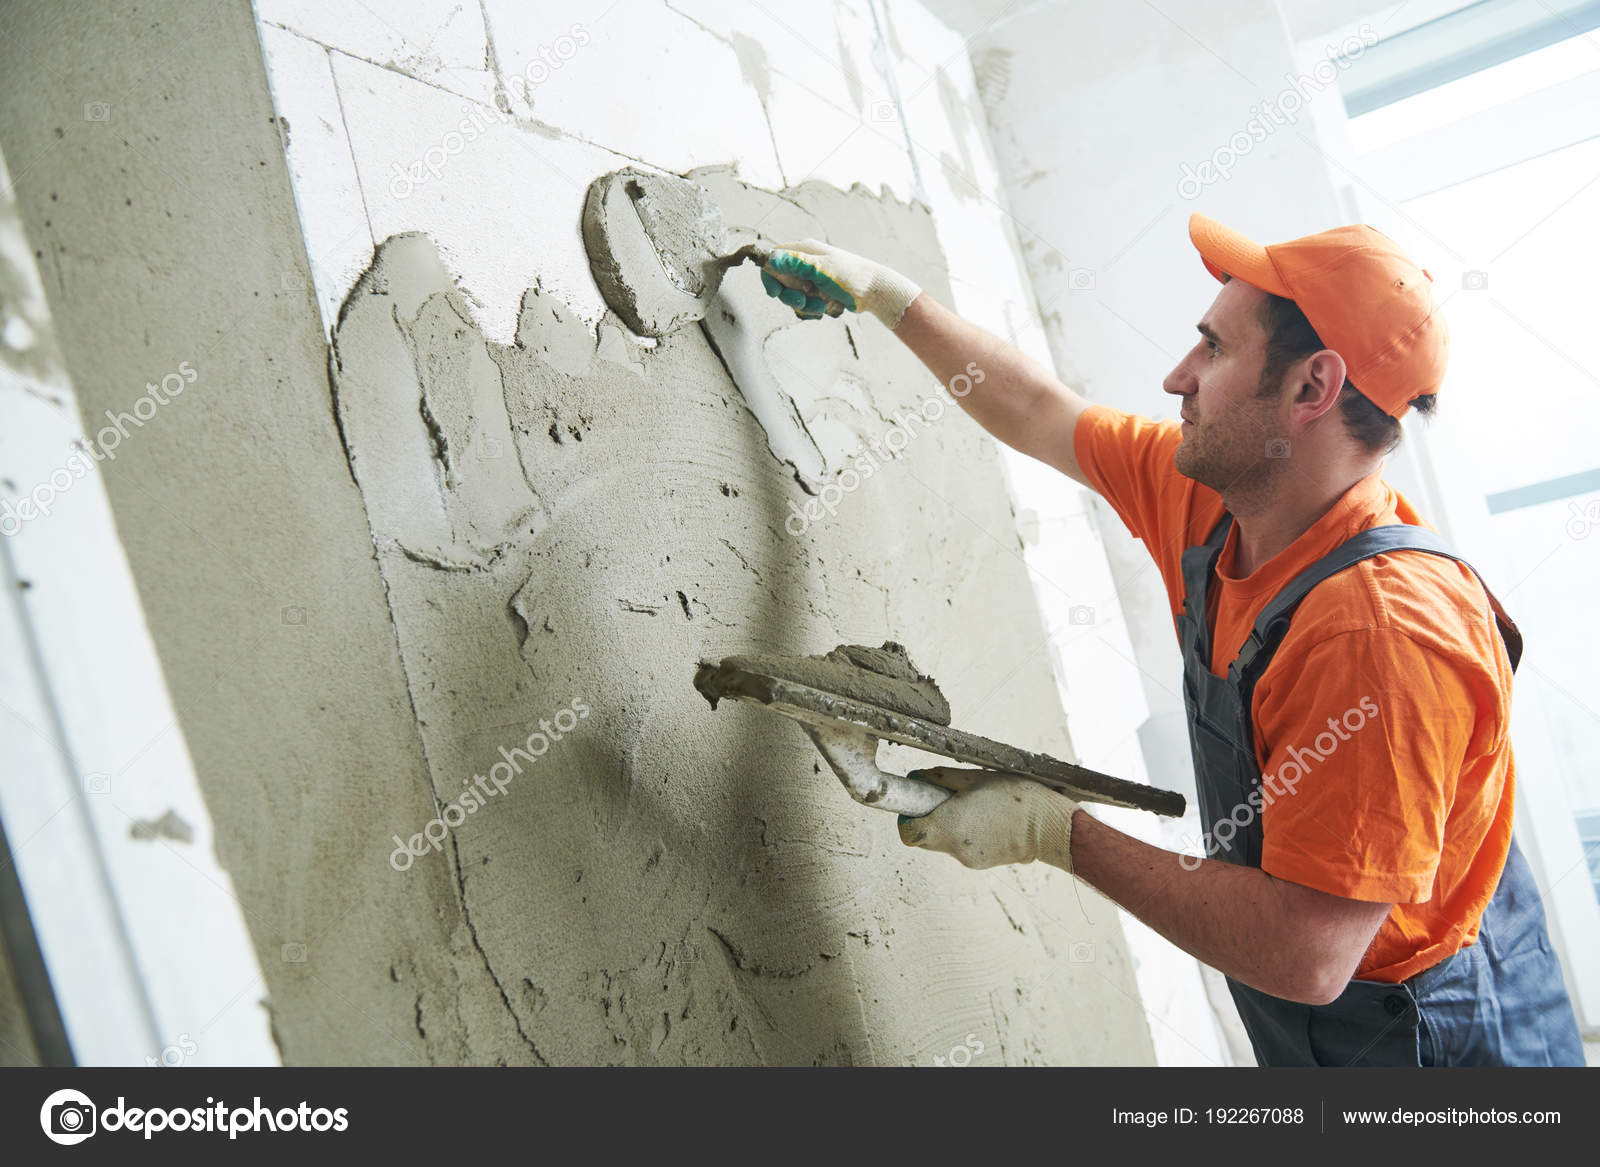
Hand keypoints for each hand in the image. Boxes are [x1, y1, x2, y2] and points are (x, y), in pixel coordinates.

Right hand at [760, 238, 921, 328]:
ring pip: (792, 296)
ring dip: (804, 306)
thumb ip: (796, 263)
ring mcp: (811, 277)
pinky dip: (812, 309)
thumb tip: (770, 258)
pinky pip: (804, 304)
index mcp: (803, 250)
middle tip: (804, 302)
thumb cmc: (851, 276)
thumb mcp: (822, 269)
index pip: (772, 259)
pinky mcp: (818, 291)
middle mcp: (804, 262)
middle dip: (790, 296)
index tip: (775, 293)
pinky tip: (826, 309)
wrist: (874, 291)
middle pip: (780, 281)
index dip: (770, 277)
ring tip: (821, 306)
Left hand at [897, 768, 1079, 871]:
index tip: (918, 802)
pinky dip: (969, 833)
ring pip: (946, 841)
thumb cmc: (1016, 798)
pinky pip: (965, 847)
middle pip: (925, 838)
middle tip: (949, 798)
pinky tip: (989, 819)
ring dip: (952, 824)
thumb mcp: (975, 778)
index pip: (907, 833)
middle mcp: (955, 849)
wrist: (1051, 827)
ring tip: (978, 806)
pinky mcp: (983, 864)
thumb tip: (918, 777)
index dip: (907, 817)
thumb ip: (941, 778)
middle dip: (931, 818)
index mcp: (949, 826)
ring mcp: (969, 860)